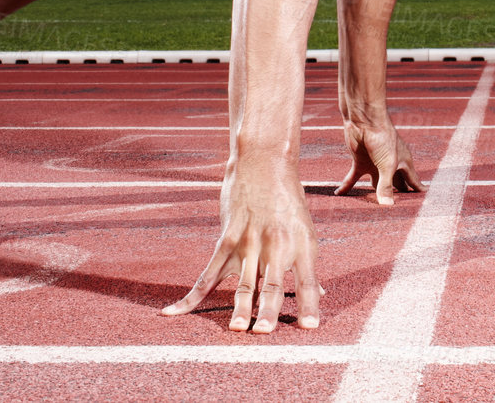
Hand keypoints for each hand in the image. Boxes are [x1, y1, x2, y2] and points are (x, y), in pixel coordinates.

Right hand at [162, 160, 322, 332]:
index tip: (309, 327)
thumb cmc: (288, 200)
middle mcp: (277, 245)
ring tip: (237, 329)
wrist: (264, 163)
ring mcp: (250, 242)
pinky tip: (175, 312)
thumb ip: (306, 265)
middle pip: (273, 284)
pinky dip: (192, 296)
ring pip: (243, 282)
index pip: (308, 281)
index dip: (310, 304)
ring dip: (239, 307)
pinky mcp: (227, 239)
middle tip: (265, 332)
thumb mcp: (305, 230)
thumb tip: (320, 294)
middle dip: (269, 310)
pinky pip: (209, 274)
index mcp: (302, 245)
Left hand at [334, 115, 423, 205]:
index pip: (413, 182)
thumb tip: (387, 206)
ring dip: (372, 196)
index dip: (417, 193)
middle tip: (397, 215)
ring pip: (375, 185)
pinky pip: (353, 178)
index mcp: (403, 164)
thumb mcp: (387, 165)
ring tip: (371, 211)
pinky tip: (339, 194)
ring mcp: (375, 164)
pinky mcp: (360, 162)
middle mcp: (391, 166)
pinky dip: (347, 186)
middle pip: (394, 186)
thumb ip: (386, 186)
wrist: (365, 120)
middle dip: (395, 198)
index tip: (422, 206)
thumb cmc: (383, 138)